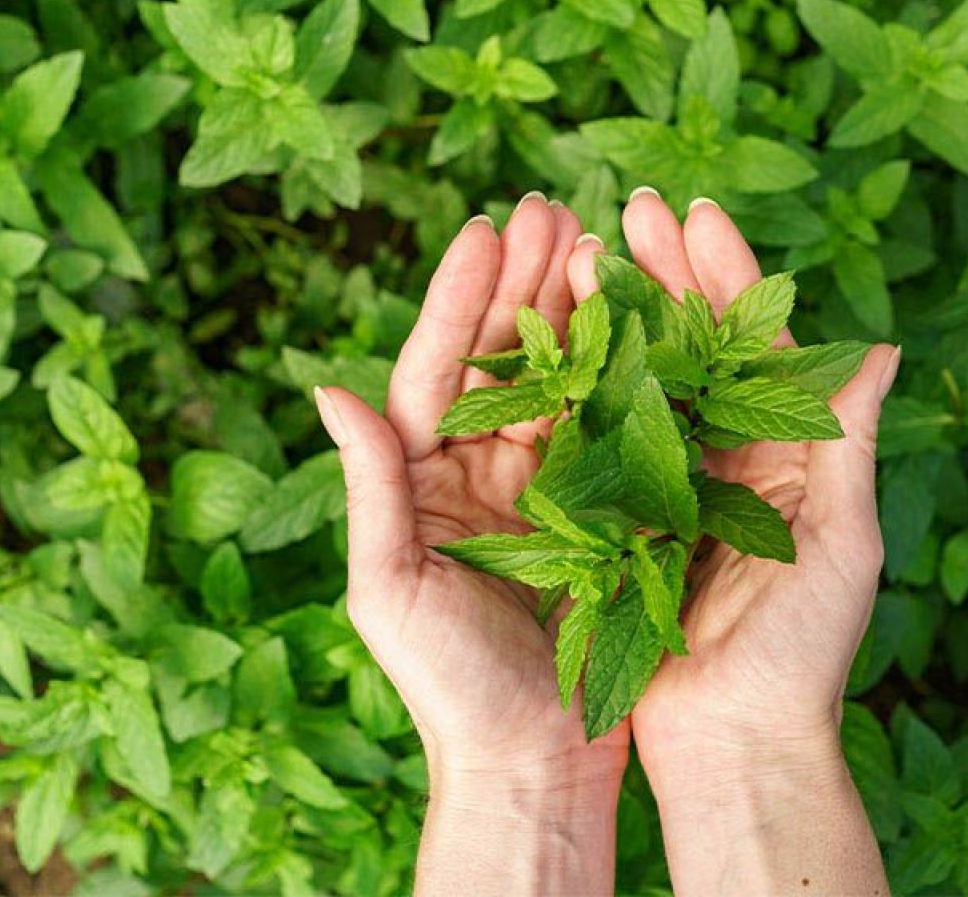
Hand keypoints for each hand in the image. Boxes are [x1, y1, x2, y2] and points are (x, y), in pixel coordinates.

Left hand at [315, 194, 624, 894]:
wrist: (532, 760)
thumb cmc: (448, 687)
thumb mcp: (391, 588)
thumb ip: (370, 487)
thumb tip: (327, 388)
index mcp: (424, 480)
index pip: (437, 369)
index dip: (460, 298)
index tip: (486, 228)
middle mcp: (481, 471)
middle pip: (503, 358)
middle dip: (525, 281)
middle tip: (553, 206)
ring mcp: (544, 486)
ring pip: (560, 380)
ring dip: (576, 311)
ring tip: (597, 240)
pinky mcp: (600, 511)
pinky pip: (608, 429)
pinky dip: (622, 373)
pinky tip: (640, 321)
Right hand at [566, 189, 897, 894]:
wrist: (734, 741)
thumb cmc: (803, 653)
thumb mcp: (843, 544)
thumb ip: (848, 443)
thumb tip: (881, 346)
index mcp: (790, 452)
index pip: (760, 344)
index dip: (729, 275)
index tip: (695, 213)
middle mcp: (732, 456)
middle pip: (699, 345)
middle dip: (668, 272)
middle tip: (632, 206)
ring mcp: (675, 483)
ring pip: (646, 378)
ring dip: (623, 314)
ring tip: (588, 247)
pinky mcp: (626, 517)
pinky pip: (606, 438)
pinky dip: (587, 386)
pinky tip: (560, 335)